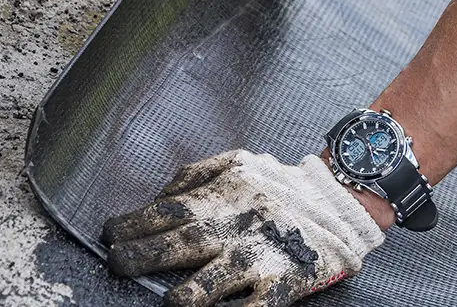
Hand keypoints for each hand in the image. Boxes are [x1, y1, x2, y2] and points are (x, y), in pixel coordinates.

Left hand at [103, 151, 383, 306]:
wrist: (345, 203)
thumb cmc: (285, 186)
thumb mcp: (241, 162)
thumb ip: (197, 175)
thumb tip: (157, 199)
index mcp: (228, 194)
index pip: (169, 211)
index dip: (133, 224)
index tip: (111, 236)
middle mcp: (243, 224)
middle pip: (183, 242)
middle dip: (141, 256)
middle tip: (117, 265)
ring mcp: (265, 256)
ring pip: (215, 281)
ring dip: (184, 295)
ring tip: (167, 300)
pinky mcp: (286, 282)